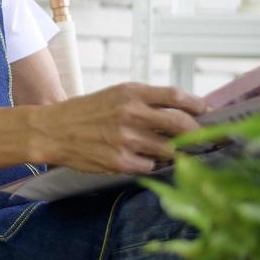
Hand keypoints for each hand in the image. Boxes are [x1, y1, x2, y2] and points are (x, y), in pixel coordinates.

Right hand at [32, 83, 207, 174]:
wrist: (53, 130)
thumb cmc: (87, 112)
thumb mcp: (115, 95)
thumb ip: (146, 100)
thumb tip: (183, 111)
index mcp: (131, 93)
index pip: (176, 97)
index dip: (196, 105)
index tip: (205, 112)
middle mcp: (131, 114)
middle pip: (182, 125)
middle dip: (198, 134)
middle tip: (203, 138)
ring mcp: (127, 140)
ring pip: (170, 150)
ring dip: (173, 152)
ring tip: (167, 150)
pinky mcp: (120, 162)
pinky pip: (150, 166)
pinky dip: (149, 164)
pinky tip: (137, 158)